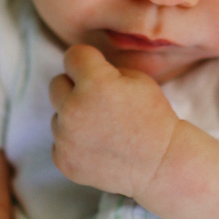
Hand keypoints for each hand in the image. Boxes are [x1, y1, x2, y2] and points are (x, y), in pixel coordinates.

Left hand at [49, 44, 178, 196]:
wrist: (161, 163)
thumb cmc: (154, 118)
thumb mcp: (139, 79)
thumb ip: (106, 70)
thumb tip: (86, 71)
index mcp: (95, 83)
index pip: (73, 56)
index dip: (88, 61)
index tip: (96, 69)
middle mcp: (73, 108)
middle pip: (57, 84)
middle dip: (75, 87)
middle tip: (99, 100)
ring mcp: (65, 137)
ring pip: (58, 115)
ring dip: (75, 117)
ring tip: (103, 128)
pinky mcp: (63, 160)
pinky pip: (59, 142)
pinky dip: (74, 143)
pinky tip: (98, 147)